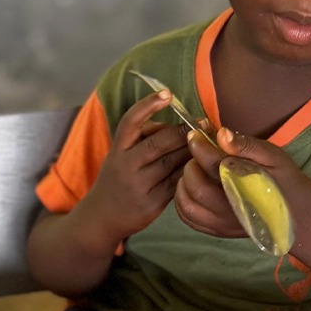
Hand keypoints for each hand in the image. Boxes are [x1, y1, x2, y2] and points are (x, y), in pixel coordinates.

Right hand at [78, 88, 191, 247]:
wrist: (102, 217)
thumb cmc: (117, 179)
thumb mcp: (120, 155)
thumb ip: (144, 138)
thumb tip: (176, 124)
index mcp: (118, 149)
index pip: (131, 122)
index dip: (148, 105)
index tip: (167, 93)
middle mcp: (126, 166)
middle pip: (160, 143)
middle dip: (185, 131)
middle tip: (204, 123)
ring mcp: (139, 186)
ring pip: (173, 162)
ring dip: (193, 150)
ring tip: (209, 141)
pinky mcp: (153, 204)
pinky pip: (177, 182)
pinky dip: (191, 171)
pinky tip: (202, 165)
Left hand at [176, 126, 300, 239]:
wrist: (297, 215)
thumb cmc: (285, 181)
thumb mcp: (273, 157)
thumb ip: (247, 145)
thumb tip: (221, 134)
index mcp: (245, 186)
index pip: (212, 164)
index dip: (199, 146)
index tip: (195, 133)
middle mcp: (231, 209)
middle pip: (196, 187)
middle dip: (190, 166)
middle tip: (196, 155)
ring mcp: (222, 224)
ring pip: (187, 206)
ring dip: (183, 185)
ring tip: (193, 171)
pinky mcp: (217, 232)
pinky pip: (189, 219)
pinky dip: (182, 202)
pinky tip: (190, 188)